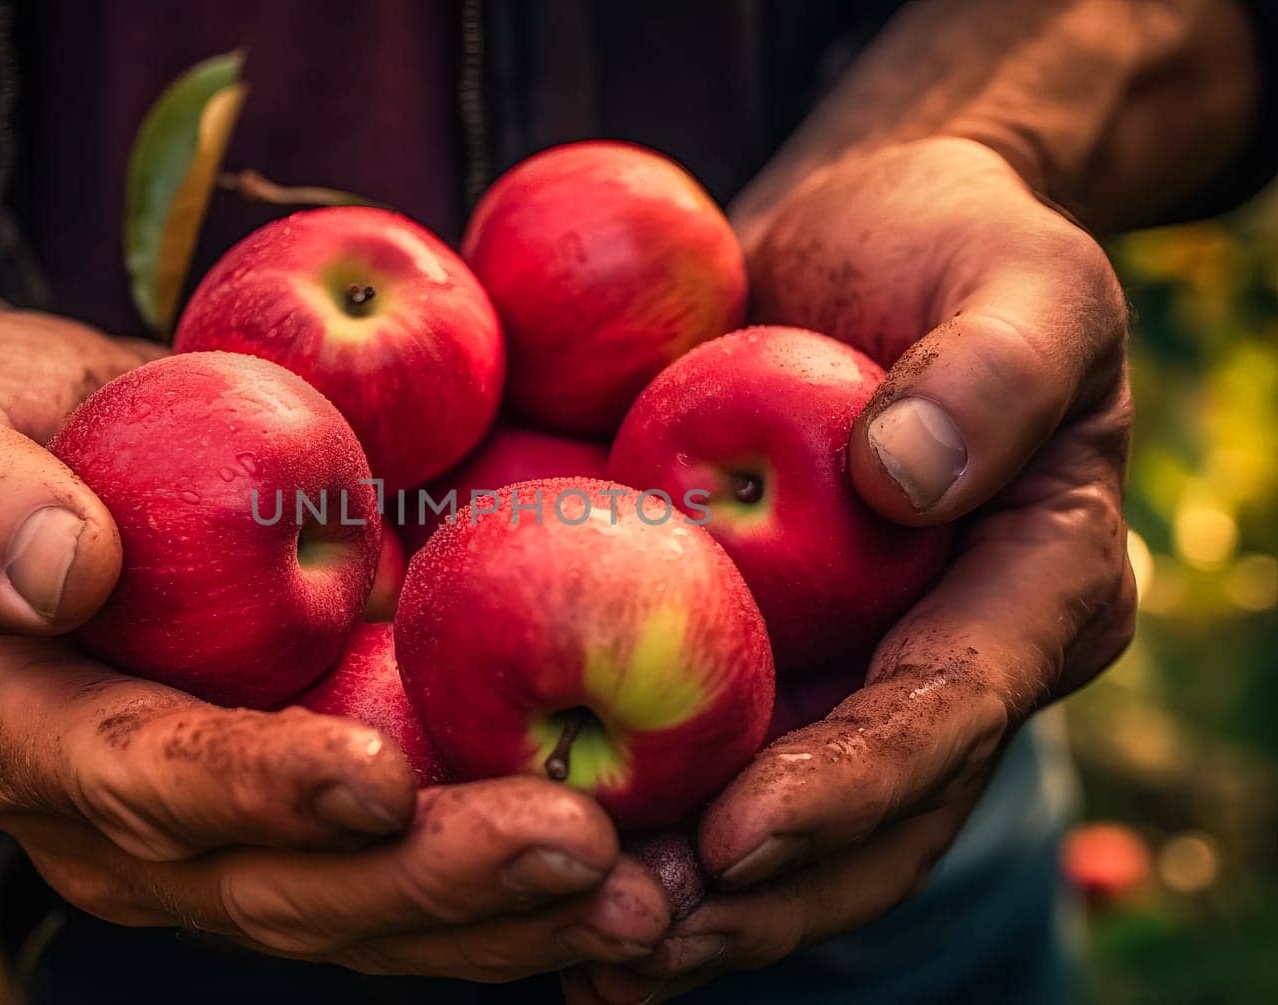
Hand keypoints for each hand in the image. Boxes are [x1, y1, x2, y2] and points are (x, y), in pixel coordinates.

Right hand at [0, 311, 668, 979]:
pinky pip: (406, 866)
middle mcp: (118, 822)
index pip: (138, 780)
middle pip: (275, 886)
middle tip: (579, 850)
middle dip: (427, 882)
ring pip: (360, 908)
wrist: (53, 459)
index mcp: (12, 739)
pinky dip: (513, 881)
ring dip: (500, 911)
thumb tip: (62, 571)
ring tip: (639, 888)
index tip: (379, 784)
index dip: (254, 793)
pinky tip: (632, 865)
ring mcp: (219, 832)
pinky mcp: (304, 808)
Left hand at [567, 137, 1135, 1001]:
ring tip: (567, 947)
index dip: (850, 787)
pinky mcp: (761, 654)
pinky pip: (706, 756)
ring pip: (779, 824)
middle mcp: (948, 665)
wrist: (860, 246)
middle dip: (751, 895)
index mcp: (1038, 592)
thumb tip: (906, 474)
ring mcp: (850, 672)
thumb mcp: (1020, 273)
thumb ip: (992, 366)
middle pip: (865, 821)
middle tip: (626, 941)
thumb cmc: (956, 247)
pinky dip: (636, 823)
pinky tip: (535, 870)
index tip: (739, 834)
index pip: (947, 713)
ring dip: (681, 896)